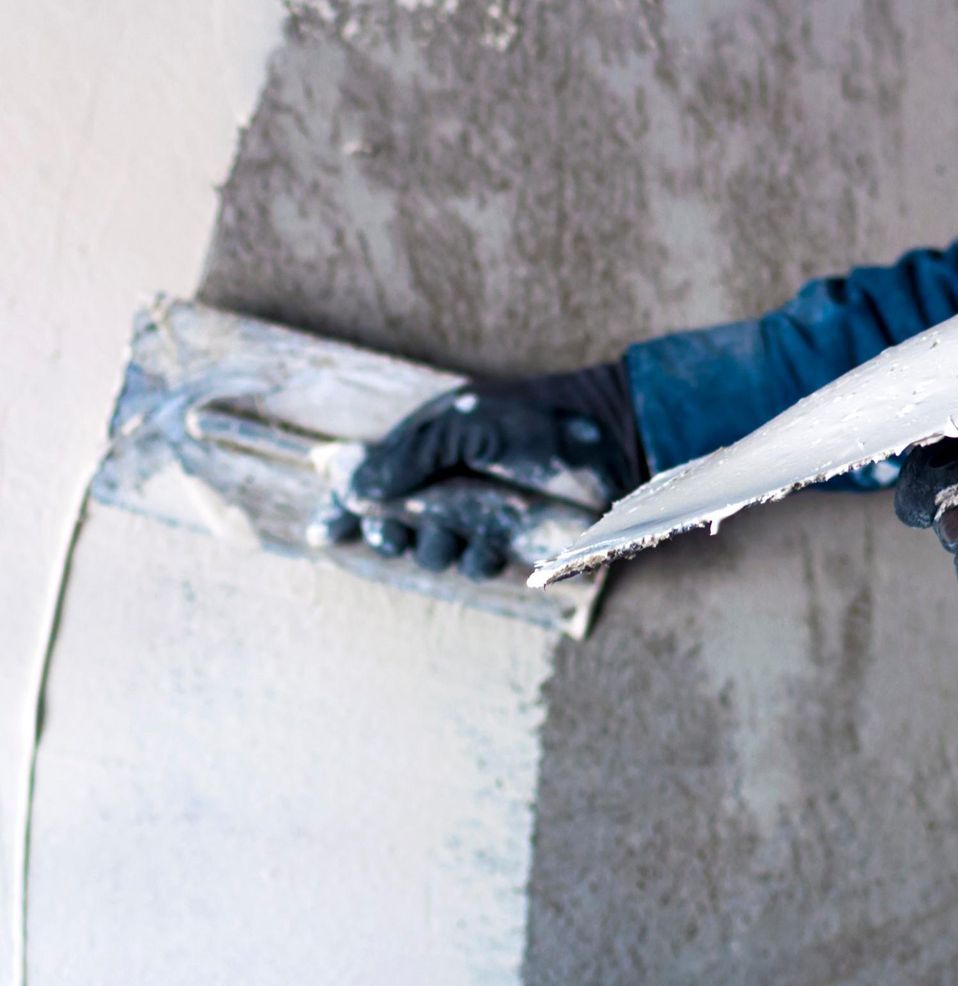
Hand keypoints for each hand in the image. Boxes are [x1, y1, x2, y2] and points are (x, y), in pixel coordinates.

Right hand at [328, 361, 644, 578]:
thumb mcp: (462, 423)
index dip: (340, 511)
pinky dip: (472, 561)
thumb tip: (354, 491)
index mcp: (423, 452)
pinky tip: (484, 548)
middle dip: (388, 535)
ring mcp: (476, 517)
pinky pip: (474, 565)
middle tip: (396, 532)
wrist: (605, 438)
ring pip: (431, 552)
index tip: (324, 532)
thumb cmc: (532, 419)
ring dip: (432, 549)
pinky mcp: (510, 542)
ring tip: (450, 534)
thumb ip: (408, 454)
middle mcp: (444, 487)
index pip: (365, 487)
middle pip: (391, 528)